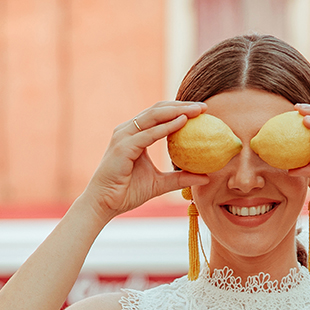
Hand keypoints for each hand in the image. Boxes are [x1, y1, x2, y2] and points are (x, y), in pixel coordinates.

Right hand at [82, 101, 211, 221]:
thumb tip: (206, 176)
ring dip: (177, 111)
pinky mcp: (122, 147)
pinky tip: (182, 122)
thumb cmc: (127, 193)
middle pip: (158, 110)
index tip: (202, 112)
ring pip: (153, 116)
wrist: (104, 204)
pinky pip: (148, 134)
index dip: (180, 110)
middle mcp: (127, 131)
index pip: (159, 115)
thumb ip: (180, 178)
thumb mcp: (160, 184)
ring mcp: (123, 137)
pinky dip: (166, 127)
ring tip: (197, 111)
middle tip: (204, 107)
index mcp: (134, 135)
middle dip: (182, 105)